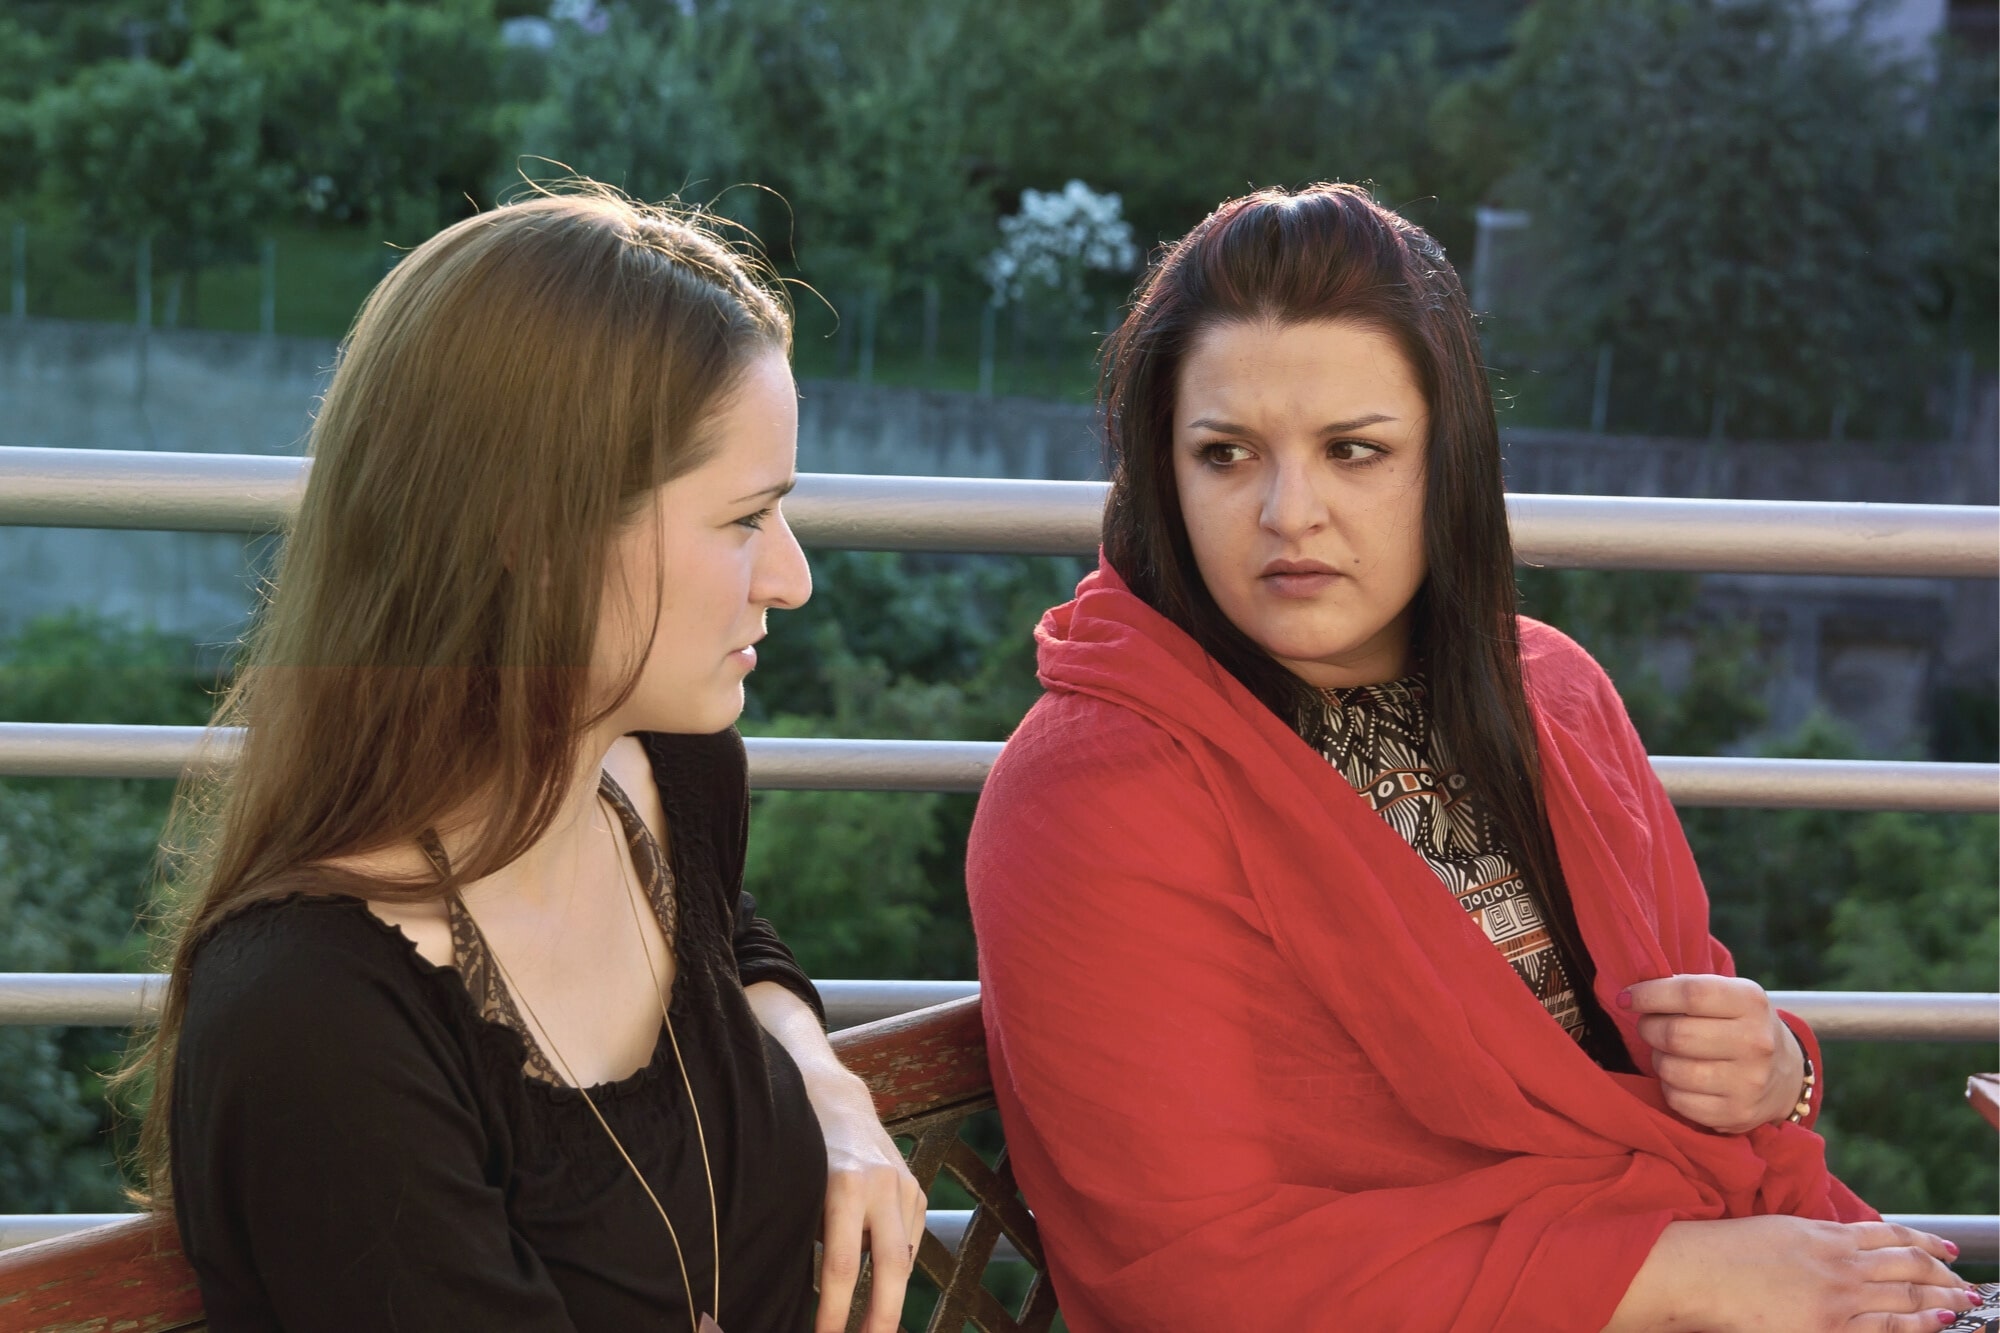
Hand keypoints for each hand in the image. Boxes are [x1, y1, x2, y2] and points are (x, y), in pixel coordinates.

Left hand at [811, 1083, 928, 1332]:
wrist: (837, 1101)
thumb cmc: (805, 1150)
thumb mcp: (799, 1189)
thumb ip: (811, 1234)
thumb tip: (807, 1292)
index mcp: (845, 1186)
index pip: (843, 1266)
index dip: (835, 1311)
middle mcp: (881, 1186)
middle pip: (889, 1268)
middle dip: (880, 1318)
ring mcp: (905, 1186)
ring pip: (903, 1257)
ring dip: (890, 1298)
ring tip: (876, 1329)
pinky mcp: (916, 1188)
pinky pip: (907, 1240)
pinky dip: (894, 1266)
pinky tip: (882, 1287)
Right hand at [1607, 1215, 1981, 1332]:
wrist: (1700, 1272)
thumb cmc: (1726, 1250)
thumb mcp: (1777, 1230)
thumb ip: (1814, 1239)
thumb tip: (1841, 1244)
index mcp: (1825, 1234)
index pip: (1888, 1235)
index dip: (1921, 1243)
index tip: (1944, 1249)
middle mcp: (1839, 1263)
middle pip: (1906, 1267)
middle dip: (1942, 1275)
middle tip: (1966, 1282)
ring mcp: (1837, 1296)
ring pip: (1905, 1297)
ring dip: (1941, 1299)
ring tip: (1965, 1303)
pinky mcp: (1828, 1327)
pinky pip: (1884, 1327)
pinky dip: (1916, 1325)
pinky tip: (1938, 1324)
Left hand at [1622, 973, 1804, 1133]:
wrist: (1786, 1074)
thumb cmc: (1740, 1025)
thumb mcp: (1728, 995)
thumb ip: (1687, 989)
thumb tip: (1633, 993)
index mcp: (1751, 1002)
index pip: (1690, 994)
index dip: (1649, 995)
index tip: (1627, 997)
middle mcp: (1755, 1042)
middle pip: (1675, 1034)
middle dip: (1648, 1028)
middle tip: (1649, 1026)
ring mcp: (1749, 1082)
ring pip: (1671, 1069)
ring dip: (1658, 1059)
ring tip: (1669, 1053)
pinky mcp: (1737, 1113)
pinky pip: (1677, 1100)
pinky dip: (1669, 1087)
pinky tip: (1681, 1078)